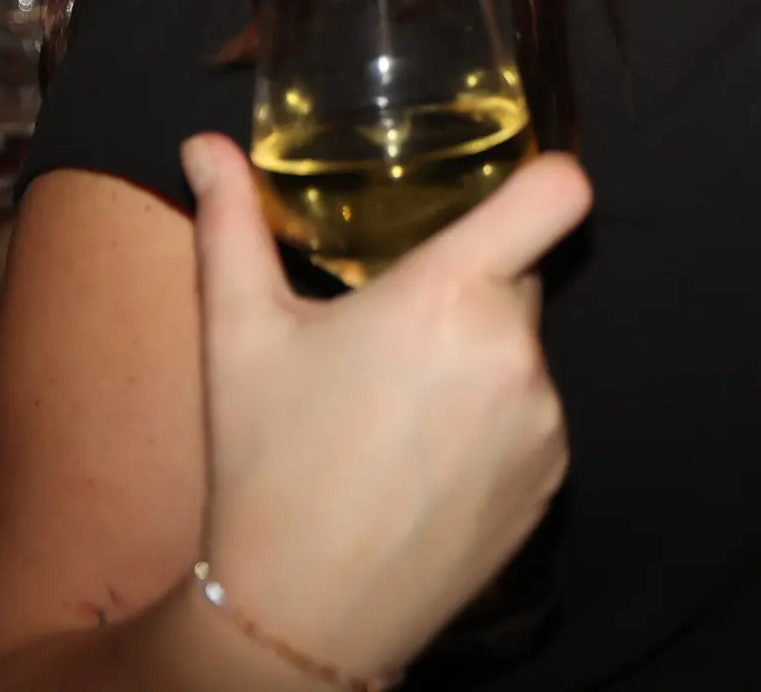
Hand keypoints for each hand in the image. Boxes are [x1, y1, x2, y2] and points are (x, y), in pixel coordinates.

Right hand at [185, 131, 588, 682]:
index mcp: (449, 297)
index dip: (542, 176)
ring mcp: (544, 418)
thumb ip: (230, 225)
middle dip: (468, 288)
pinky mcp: (555, 475)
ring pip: (522, 349)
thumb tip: (203, 147)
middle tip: (394, 333)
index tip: (507, 189)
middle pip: (519, 275)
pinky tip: (424, 463)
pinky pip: (534, 417)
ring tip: (397, 415)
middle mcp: (513, 350)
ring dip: (478, 360)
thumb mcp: (237, 337)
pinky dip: (493, 424)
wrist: (302, 614)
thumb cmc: (266, 468)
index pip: (557, 193)